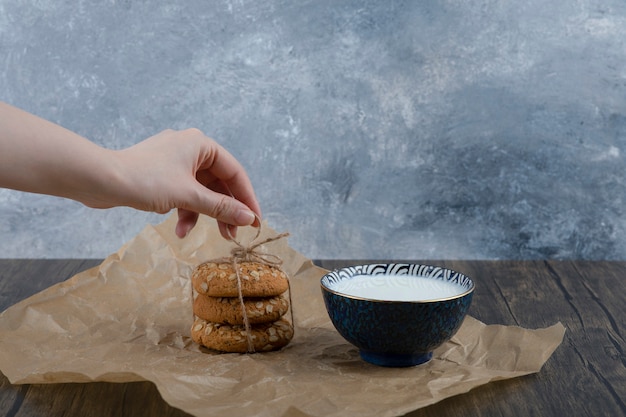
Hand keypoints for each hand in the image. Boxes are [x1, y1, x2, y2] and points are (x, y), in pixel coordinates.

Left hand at [109, 128, 260, 238]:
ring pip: (200, 191)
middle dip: (224, 210)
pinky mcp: (161, 174)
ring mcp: (174, 161)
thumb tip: (248, 219)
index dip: (247, 199)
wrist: (99, 179)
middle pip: (218, 183)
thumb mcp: (189, 196)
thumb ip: (221, 207)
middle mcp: (190, 148)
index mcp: (201, 144)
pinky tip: (179, 228)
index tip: (255, 222)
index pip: (235, 173)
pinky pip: (183, 193)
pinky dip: (184, 210)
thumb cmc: (145, 180)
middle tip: (233, 235)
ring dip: (202, 214)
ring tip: (198, 234)